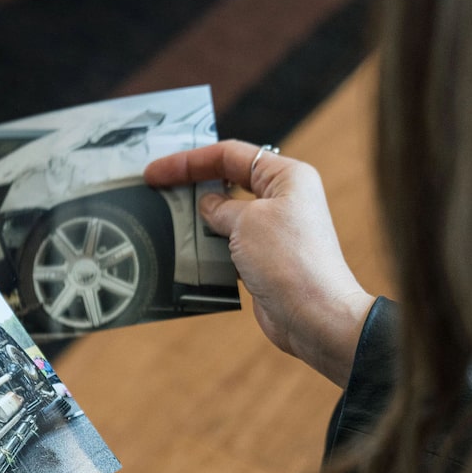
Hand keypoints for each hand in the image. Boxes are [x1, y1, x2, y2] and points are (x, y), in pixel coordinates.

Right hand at [145, 140, 373, 386]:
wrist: (315, 317)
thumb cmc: (291, 262)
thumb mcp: (247, 222)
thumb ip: (220, 209)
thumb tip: (207, 206)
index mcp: (286, 177)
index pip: (230, 155)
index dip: (190, 161)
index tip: (156, 172)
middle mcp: (283, 201)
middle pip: (228, 184)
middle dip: (193, 188)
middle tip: (157, 193)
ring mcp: (274, 234)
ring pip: (227, 219)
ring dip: (199, 224)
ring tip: (167, 224)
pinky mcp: (265, 263)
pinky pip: (230, 249)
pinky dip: (210, 252)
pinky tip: (188, 255)